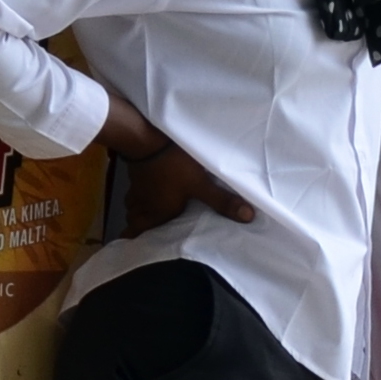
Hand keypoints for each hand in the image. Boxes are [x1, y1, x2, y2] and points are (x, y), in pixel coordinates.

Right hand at [122, 138, 253, 235]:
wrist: (146, 137)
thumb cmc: (174, 166)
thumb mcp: (201, 185)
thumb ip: (221, 201)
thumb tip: (248, 218)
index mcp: (156, 211)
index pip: (136, 230)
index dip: (133, 236)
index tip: (132, 242)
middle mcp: (142, 202)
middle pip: (134, 217)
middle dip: (138, 225)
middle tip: (145, 230)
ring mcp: (137, 185)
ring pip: (133, 203)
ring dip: (139, 209)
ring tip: (148, 212)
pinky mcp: (136, 171)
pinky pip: (136, 189)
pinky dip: (142, 193)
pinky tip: (151, 189)